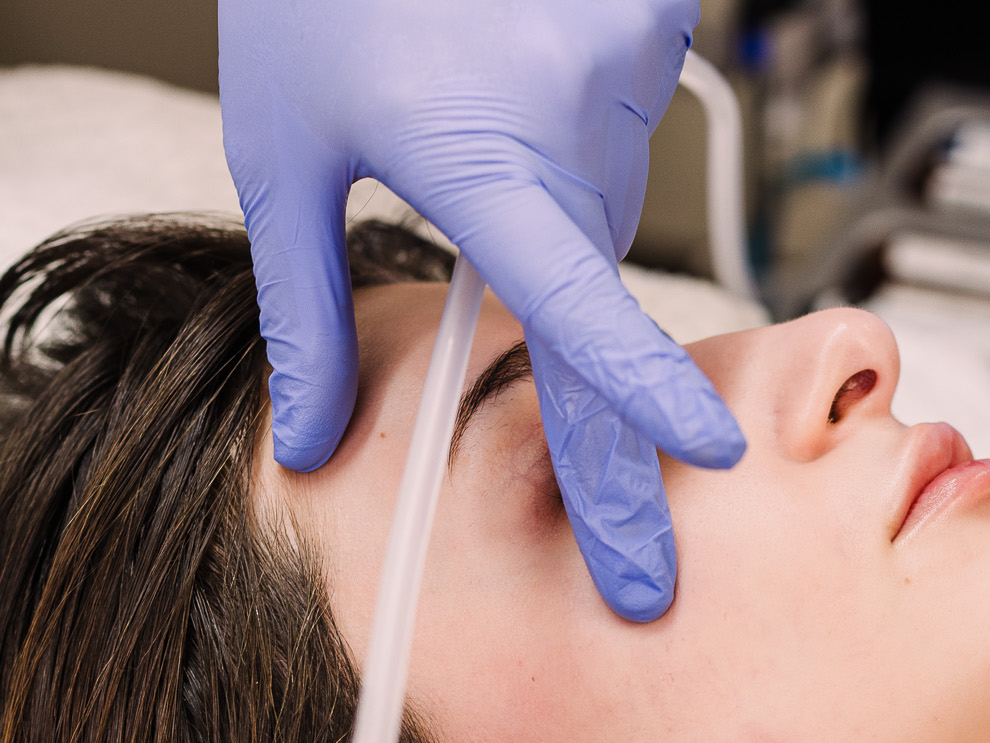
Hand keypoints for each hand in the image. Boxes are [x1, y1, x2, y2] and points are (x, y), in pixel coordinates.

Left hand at [218, 0, 745, 620]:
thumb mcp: (282, 147)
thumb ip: (304, 307)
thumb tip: (311, 440)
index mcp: (475, 148)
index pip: (575, 299)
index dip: (638, 387)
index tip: (707, 451)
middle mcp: (571, 106)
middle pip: (596, 275)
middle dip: (566, 320)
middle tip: (586, 452)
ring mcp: (628, 55)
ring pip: (610, 199)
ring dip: (553, 195)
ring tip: (474, 94)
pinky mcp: (658, 19)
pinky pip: (629, 123)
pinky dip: (577, 124)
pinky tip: (517, 60)